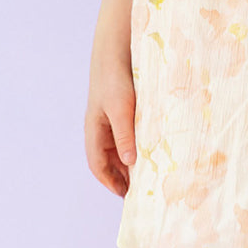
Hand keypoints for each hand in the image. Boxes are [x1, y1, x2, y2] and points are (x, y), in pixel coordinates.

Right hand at [85, 61, 136, 196]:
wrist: (117, 52)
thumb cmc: (116, 80)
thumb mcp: (121, 110)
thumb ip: (125, 136)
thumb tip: (130, 163)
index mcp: (95, 130)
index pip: (97, 165)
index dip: (109, 182)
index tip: (125, 195)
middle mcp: (101, 129)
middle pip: (109, 161)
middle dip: (122, 177)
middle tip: (141, 192)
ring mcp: (112, 121)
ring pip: (120, 150)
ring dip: (131, 164)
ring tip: (148, 177)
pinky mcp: (124, 112)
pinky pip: (130, 136)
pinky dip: (138, 148)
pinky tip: (152, 152)